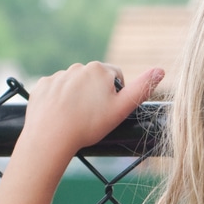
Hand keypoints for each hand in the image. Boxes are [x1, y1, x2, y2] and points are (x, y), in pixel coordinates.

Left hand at [22, 61, 163, 155]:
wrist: (51, 135)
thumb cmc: (89, 124)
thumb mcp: (122, 108)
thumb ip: (142, 88)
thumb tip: (161, 70)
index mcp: (99, 69)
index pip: (117, 77)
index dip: (117, 95)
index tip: (111, 111)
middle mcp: (78, 67)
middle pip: (94, 80)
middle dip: (97, 95)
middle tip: (95, 117)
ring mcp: (58, 76)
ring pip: (75, 86)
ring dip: (78, 97)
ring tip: (77, 118)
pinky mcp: (42, 86)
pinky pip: (56, 91)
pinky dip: (59, 101)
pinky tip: (61, 116)